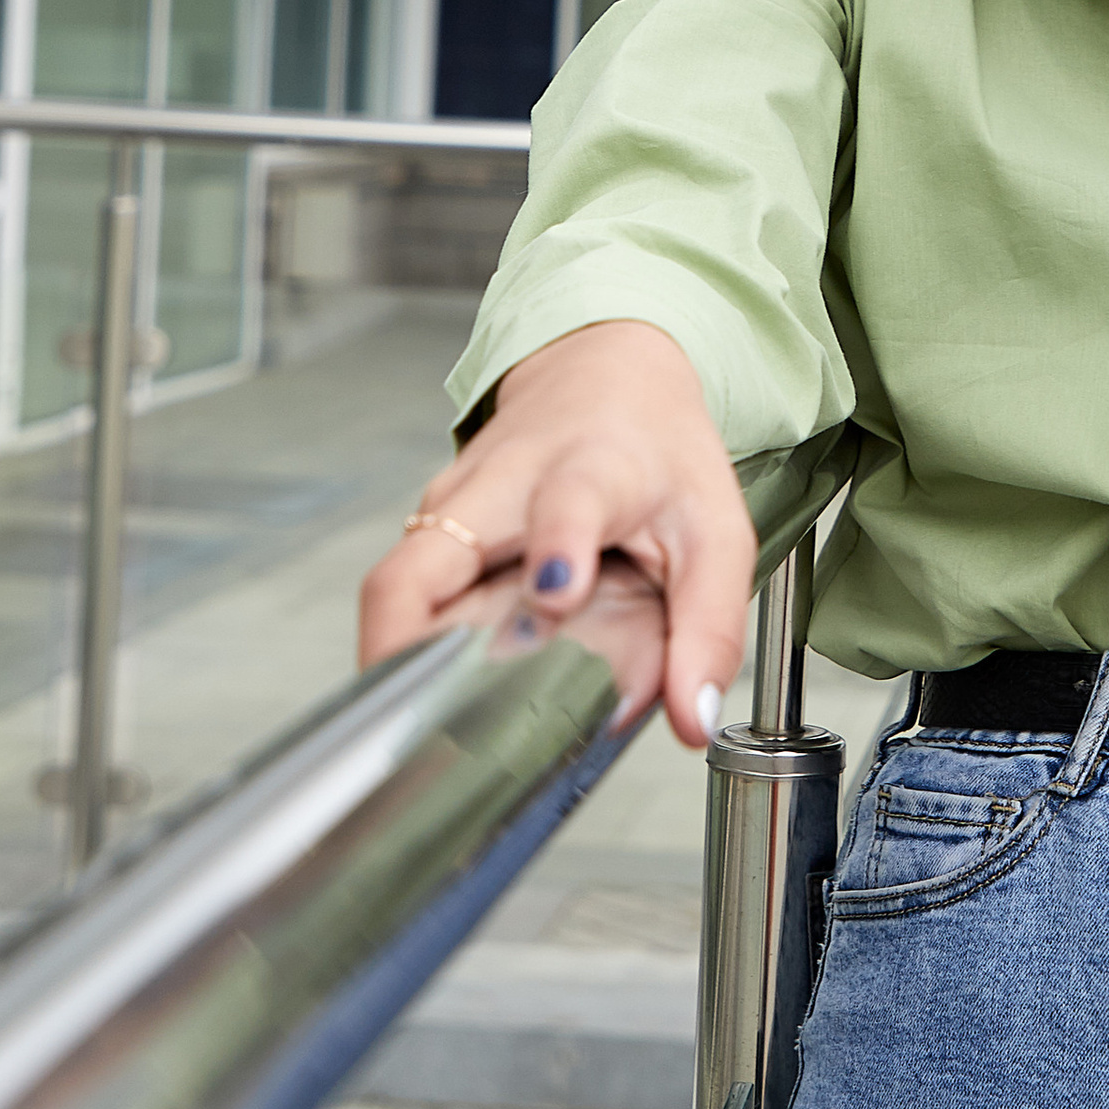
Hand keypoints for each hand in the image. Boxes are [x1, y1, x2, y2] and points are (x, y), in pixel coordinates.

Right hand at [357, 320, 755, 748]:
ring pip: (394, 589)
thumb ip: (709, 627)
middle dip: (404, 645)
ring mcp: (450, 509)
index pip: (566, 502)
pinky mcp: (428, 532)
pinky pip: (401, 598)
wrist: (609, 375)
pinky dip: (410, 651)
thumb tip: (694, 722)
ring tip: (426, 733)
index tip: (559, 590)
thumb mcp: (714, 532)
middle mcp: (500, 487)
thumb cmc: (659, 454)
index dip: (559, 544)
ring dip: (402, 663)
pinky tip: (437, 699)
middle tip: (420, 721)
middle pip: (420, 565)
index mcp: (588, 472)